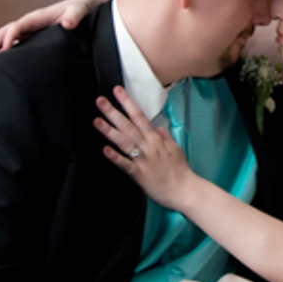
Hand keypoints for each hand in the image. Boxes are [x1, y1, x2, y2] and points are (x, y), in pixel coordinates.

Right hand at [0, 0, 111, 63]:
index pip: (17, 27)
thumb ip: (74, 15)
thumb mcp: (78, 11)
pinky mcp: (33, 36)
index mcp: (36, 17)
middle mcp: (29, 23)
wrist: (81, 7)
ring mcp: (30, 29)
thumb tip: (67, 23)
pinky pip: (15, 44)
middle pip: (5, 32)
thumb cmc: (78, 9)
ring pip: (6, 38)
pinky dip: (4, 52)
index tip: (5, 51)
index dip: (10, 37)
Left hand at [95, 87, 196, 207]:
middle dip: (113, 112)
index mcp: (155, 139)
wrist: (185, 190)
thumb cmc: (181, 171)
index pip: (139, 116)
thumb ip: (165, 136)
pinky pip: (125, 164)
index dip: (127, 102)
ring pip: (124, 142)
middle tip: (100, 101)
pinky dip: (115, 157)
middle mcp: (148, 146)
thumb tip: (158, 127)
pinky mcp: (140, 174)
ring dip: (109, 131)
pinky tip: (105, 150)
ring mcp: (144, 160)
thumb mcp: (175, 148)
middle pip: (128, 125)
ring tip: (97, 121)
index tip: (117, 92)